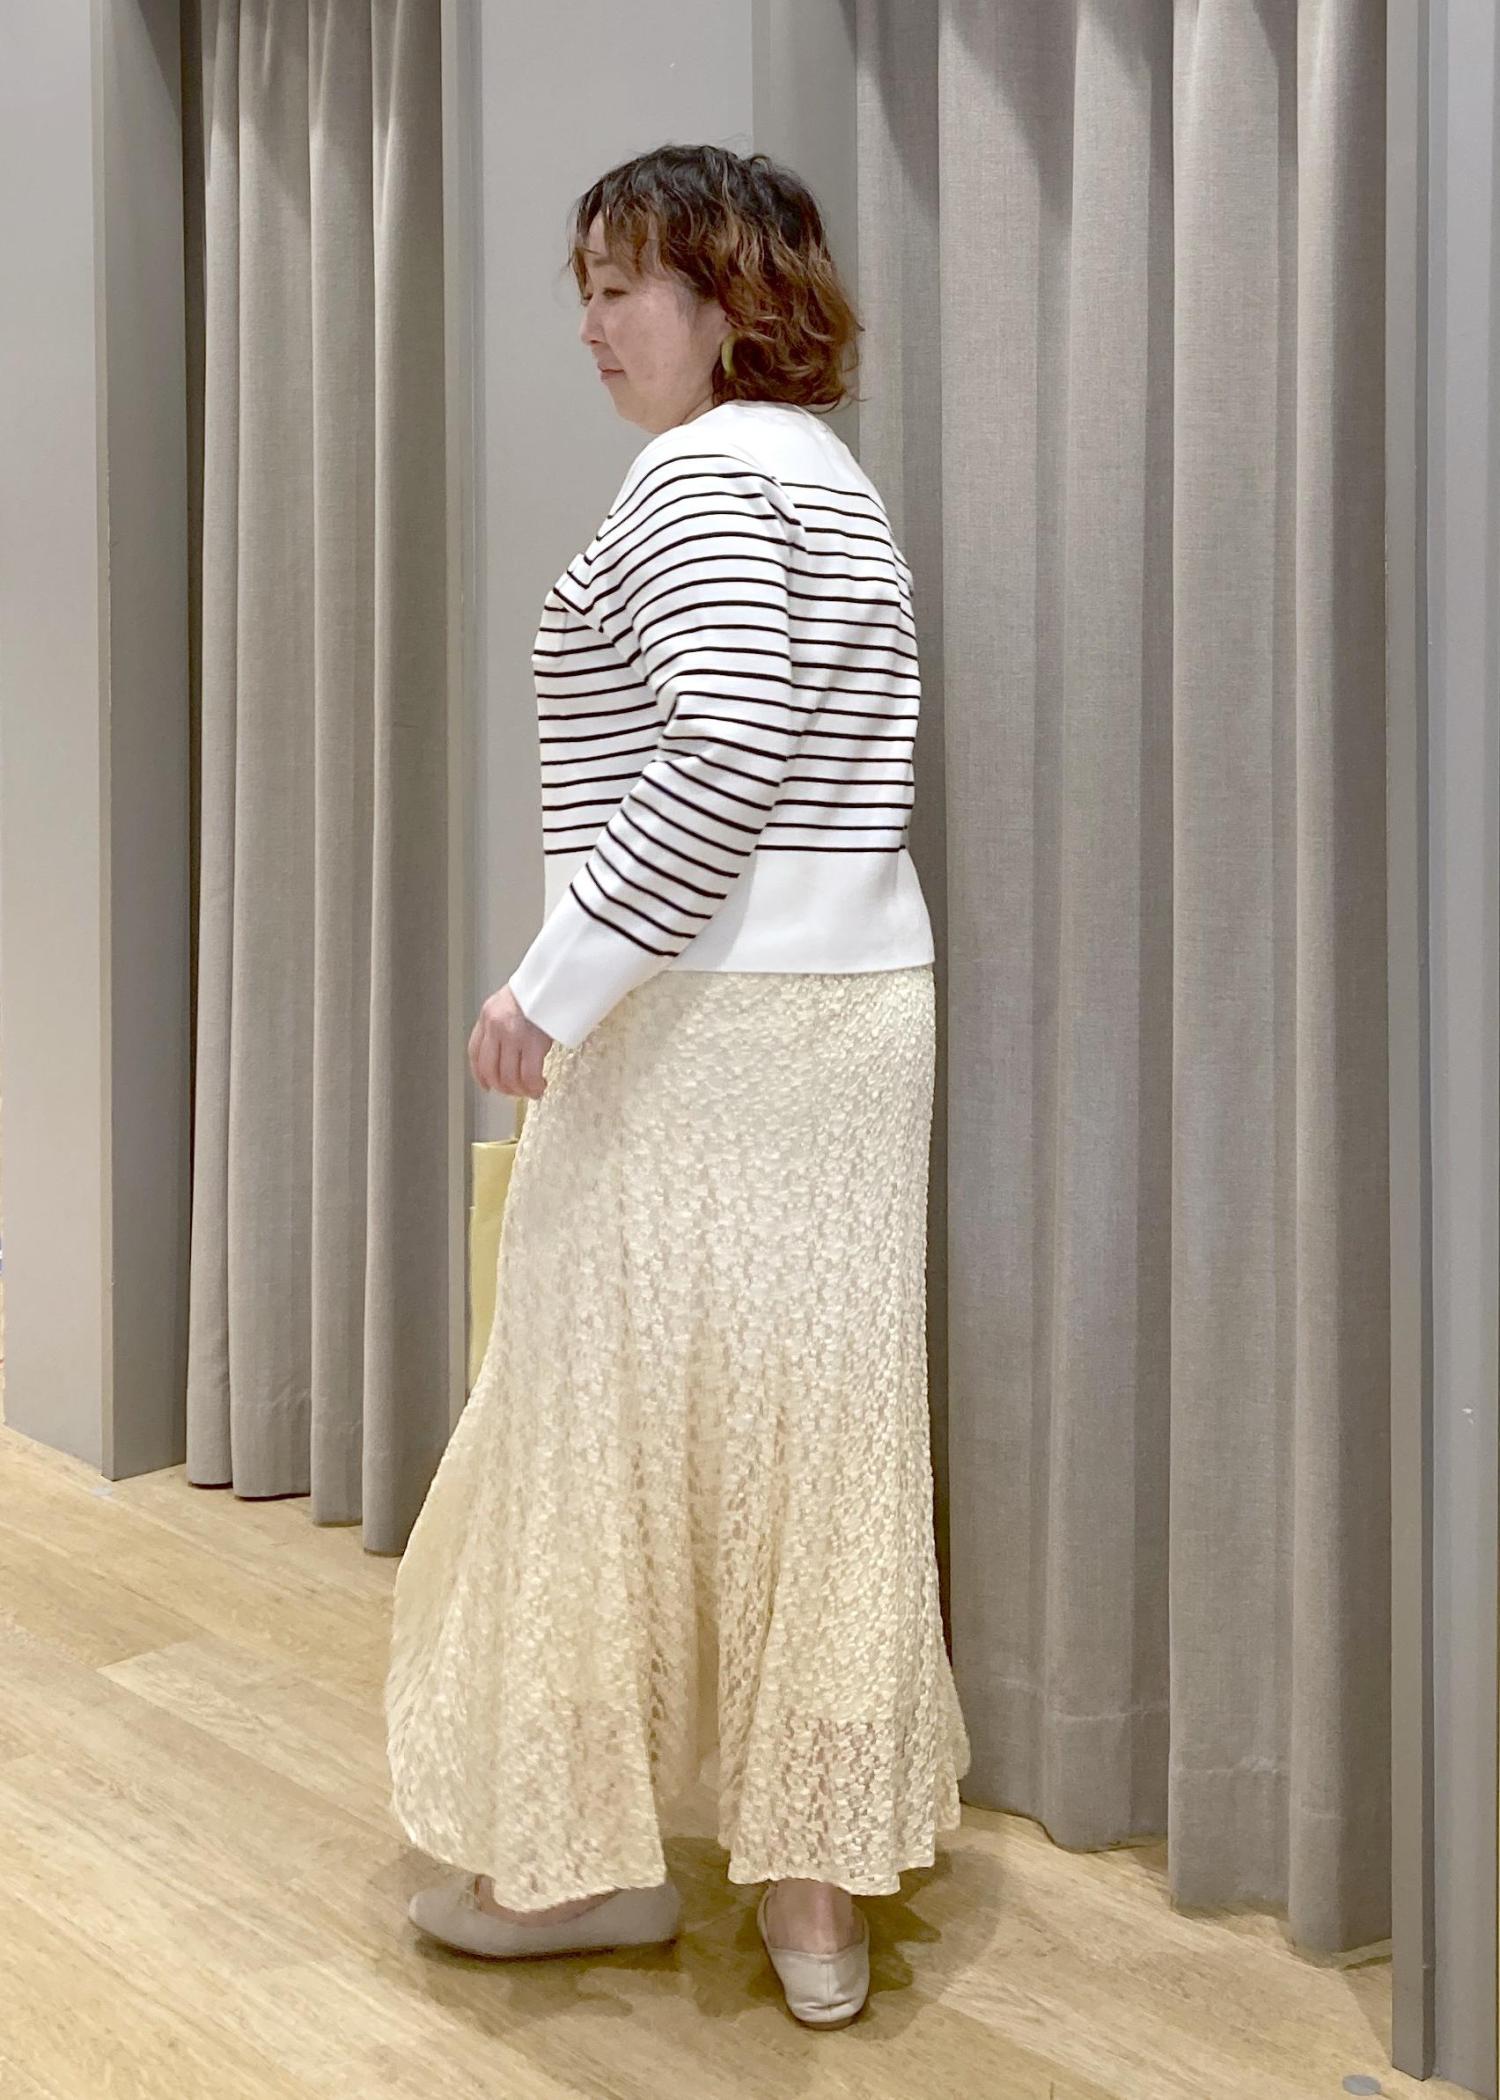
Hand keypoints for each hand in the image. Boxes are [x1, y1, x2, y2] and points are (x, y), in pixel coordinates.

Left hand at [468, 982, 552, 1099]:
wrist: (555, 977)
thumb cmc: (540, 988)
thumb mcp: (511, 1000)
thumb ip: (503, 1021)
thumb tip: (508, 1047)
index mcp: (488, 1015)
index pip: (475, 1052)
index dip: (479, 1074)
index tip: (486, 1084)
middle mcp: (496, 1027)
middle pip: (490, 1070)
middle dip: (502, 1087)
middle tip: (514, 1091)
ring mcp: (513, 1036)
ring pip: (509, 1077)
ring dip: (520, 1090)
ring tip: (531, 1091)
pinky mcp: (533, 1044)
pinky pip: (529, 1076)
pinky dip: (533, 1087)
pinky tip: (539, 1087)